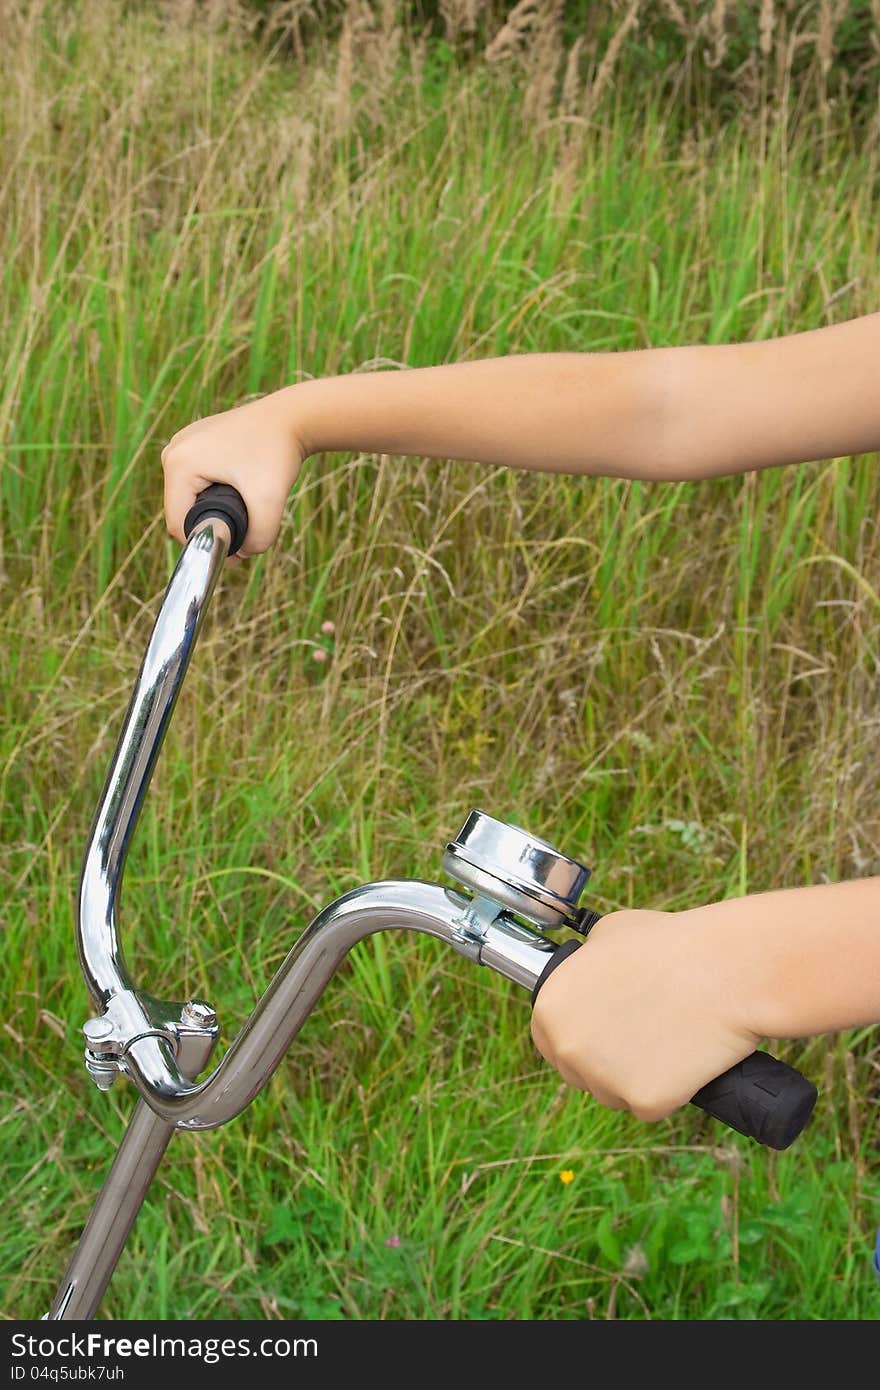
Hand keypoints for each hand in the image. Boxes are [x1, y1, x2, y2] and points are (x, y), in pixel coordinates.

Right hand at [161, 387, 306, 562]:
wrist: (291, 417)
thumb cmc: (278, 453)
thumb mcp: (270, 502)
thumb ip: (257, 539)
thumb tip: (241, 555)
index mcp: (178, 464)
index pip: (178, 524)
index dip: (205, 543)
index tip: (237, 549)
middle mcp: (173, 451)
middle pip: (182, 512)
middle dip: (211, 528)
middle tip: (246, 532)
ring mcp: (182, 445)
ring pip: (190, 499)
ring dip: (214, 512)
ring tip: (246, 512)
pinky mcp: (195, 443)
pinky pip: (196, 482)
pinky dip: (215, 494)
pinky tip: (239, 496)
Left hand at [530, 908, 762, 1120]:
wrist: (722, 968)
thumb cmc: (670, 944)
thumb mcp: (608, 934)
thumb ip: (585, 963)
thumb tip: (586, 969)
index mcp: (551, 1008)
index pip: (549, 1041)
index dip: (580, 1035)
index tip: (604, 1031)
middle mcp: (568, 1047)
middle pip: (579, 1073)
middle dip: (605, 1060)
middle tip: (643, 1035)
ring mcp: (603, 1078)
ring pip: (614, 1093)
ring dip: (635, 1077)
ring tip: (669, 1038)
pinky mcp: (643, 1101)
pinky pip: (650, 1106)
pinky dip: (669, 1090)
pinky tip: (685, 1058)